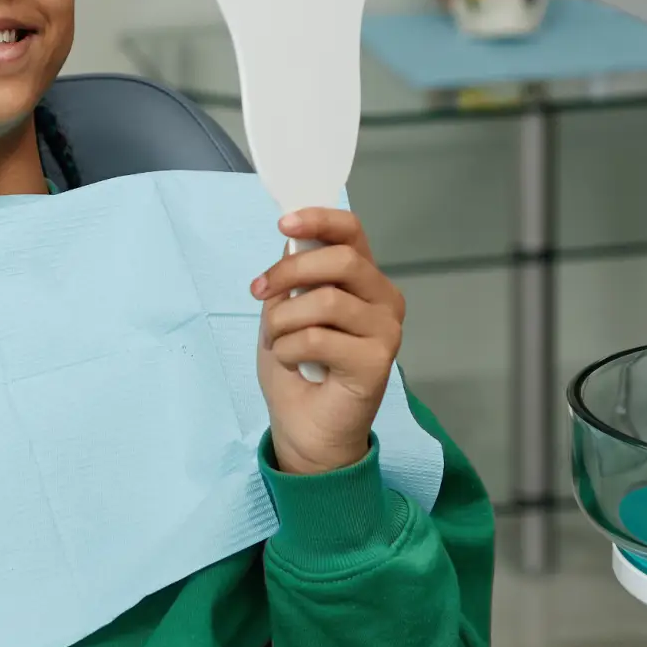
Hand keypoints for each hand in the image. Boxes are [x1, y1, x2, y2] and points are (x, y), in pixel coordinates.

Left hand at [252, 208, 404, 475]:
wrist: (305, 427)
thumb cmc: (298, 367)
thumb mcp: (286, 310)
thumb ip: (294, 275)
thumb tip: (290, 238)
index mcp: (364, 279)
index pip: (352, 232)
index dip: (319, 219)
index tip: (284, 224)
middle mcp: (384, 299)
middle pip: (342, 260)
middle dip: (289, 271)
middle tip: (260, 292)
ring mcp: (386, 331)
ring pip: (326, 301)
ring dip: (284, 320)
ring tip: (278, 341)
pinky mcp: (377, 363)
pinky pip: (319, 339)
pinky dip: (290, 349)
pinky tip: (293, 363)